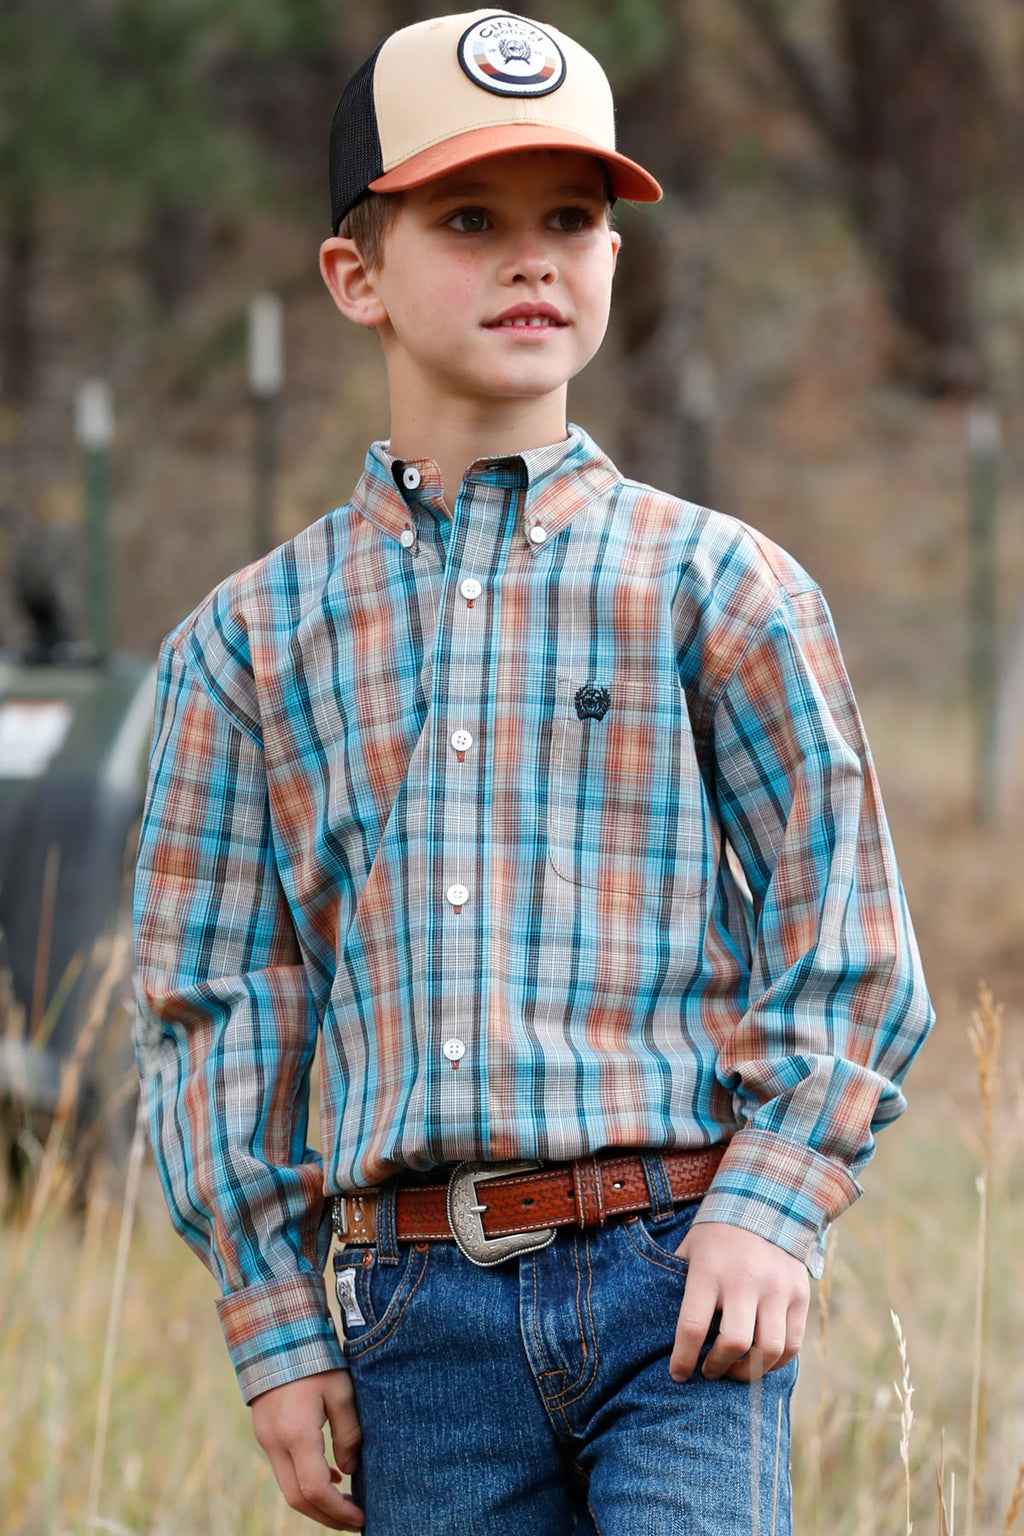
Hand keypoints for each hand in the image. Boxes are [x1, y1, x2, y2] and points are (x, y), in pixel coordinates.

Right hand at [251, 1368, 364, 1529]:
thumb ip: (348, 1434)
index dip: (338, 1510)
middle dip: (326, 1516)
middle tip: (353, 1521)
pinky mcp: (264, 1432)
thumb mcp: (341, 1392)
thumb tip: (350, 1471)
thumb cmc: (315, 1358)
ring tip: (344, 1503)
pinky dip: (304, 1481)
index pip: (315, 1490)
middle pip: (297, 1499)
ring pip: (288, 1487)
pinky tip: (328, 1474)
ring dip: (315, 1501)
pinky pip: (283, 1469)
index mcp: (296, 1434)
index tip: (360, 1517)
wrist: (274, 1334)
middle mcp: (275, 1443)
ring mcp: (265, 1439)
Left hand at [668, 1221, 809, 1382]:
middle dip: (718, 1367)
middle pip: (733, 1343)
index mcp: (709, 1270)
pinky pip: (792, 1344)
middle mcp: (745, 1280)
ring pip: (768, 1350)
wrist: (765, 1203)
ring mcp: (776, 1288)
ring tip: (735, 1370)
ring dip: (749, 1371)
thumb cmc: (717, 1236)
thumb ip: (678, 1285)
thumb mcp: (690, 1250)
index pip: (692, 1326)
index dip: (683, 1358)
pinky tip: (760, 1361)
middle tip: (708, 1371)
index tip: (678, 1375)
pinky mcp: (800, 1295)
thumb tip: (657, 1327)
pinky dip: (776, 1362)